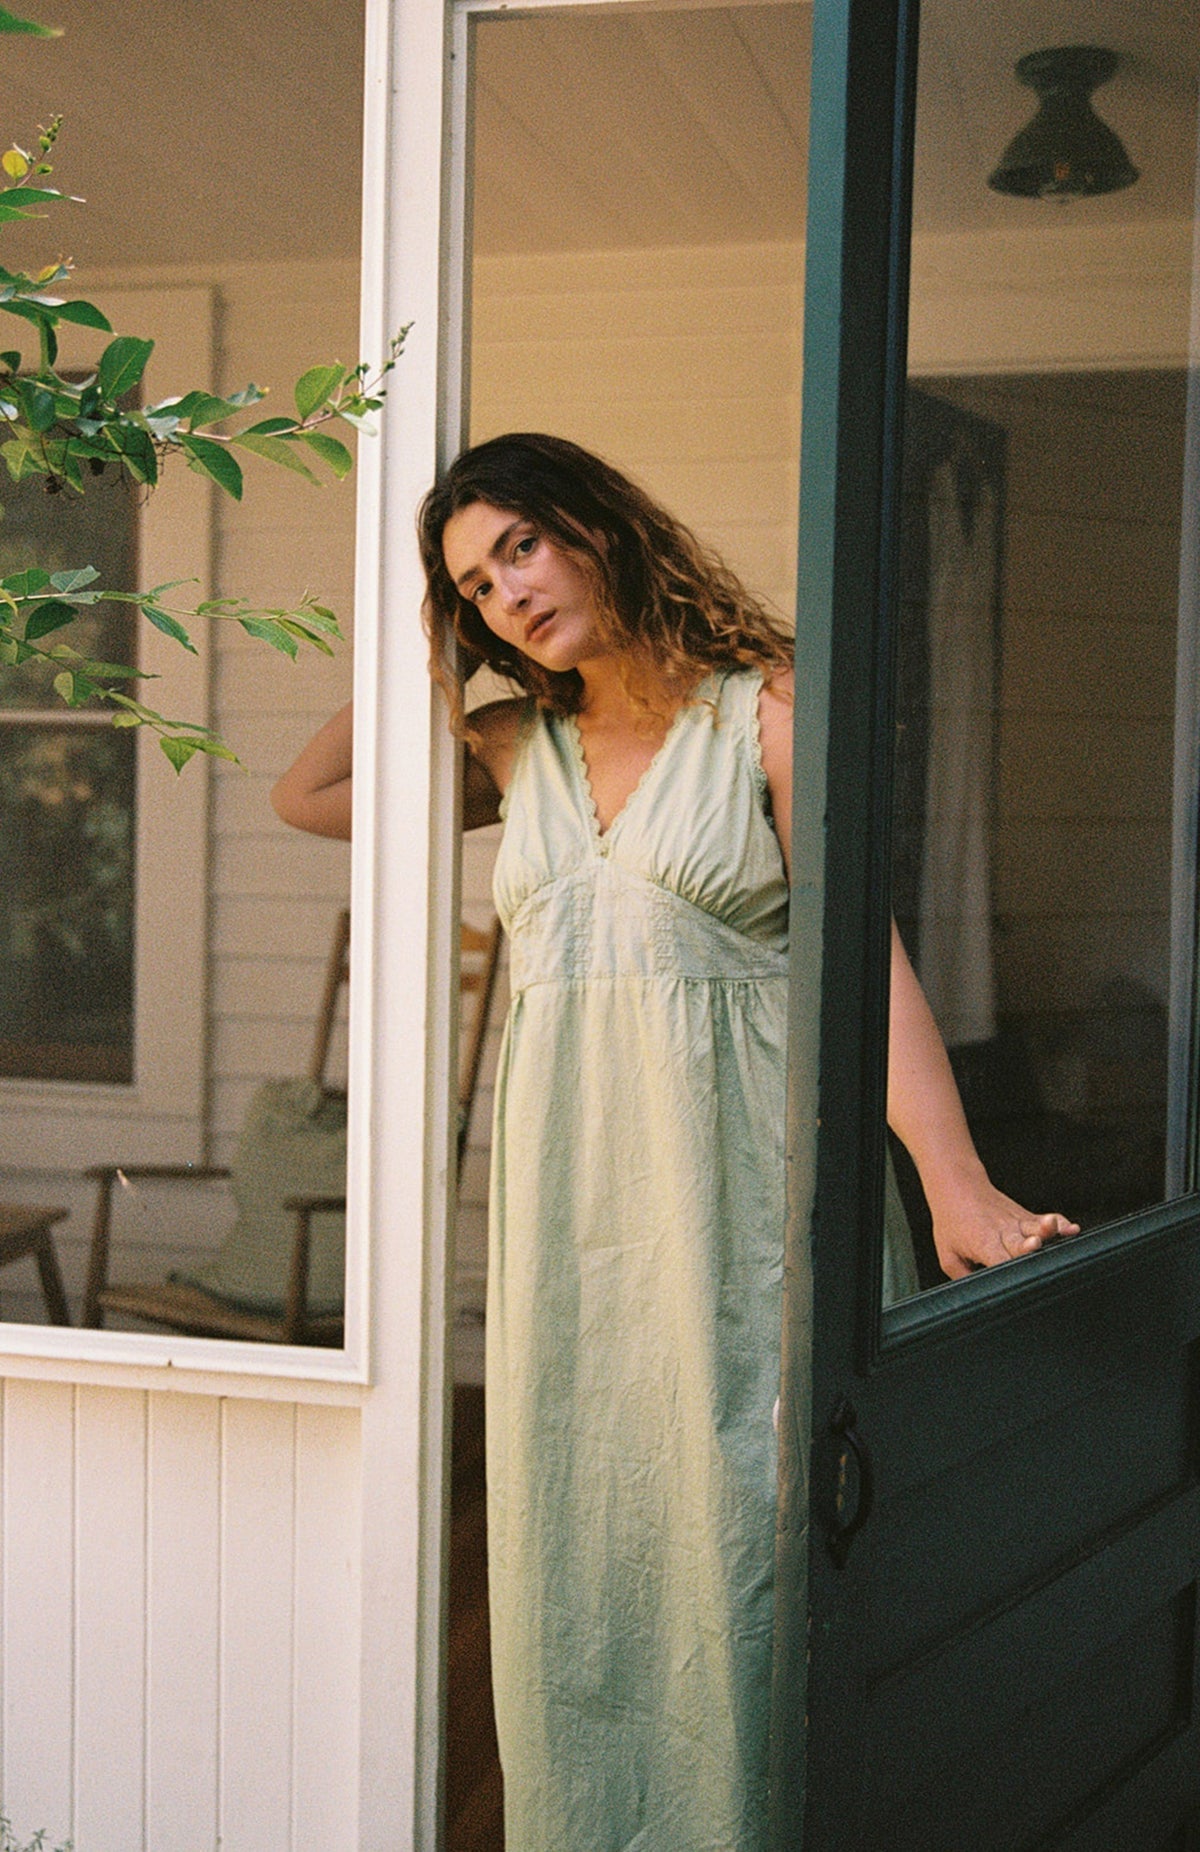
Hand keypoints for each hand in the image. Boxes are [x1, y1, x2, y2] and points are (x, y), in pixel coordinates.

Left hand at [929, 1168, 1079, 1279]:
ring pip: (1035, 1227)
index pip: (998, 1260)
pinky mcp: (1025, 1216)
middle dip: (1028, 1247)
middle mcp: (1002, 1232)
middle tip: (1035, 1246)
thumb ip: (964, 1278)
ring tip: (1062, 1230)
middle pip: (1019, 1243)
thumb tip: (977, 1298)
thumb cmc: (951, 1224)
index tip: (1017, 1279)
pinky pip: (1045, 1220)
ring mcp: (1016, 1222)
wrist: (956, 1187)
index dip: (1007, 1269)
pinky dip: (1059, 1224)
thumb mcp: (948, 1256)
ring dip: (1048, 1230)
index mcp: (983, 1243)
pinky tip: (1072, 1230)